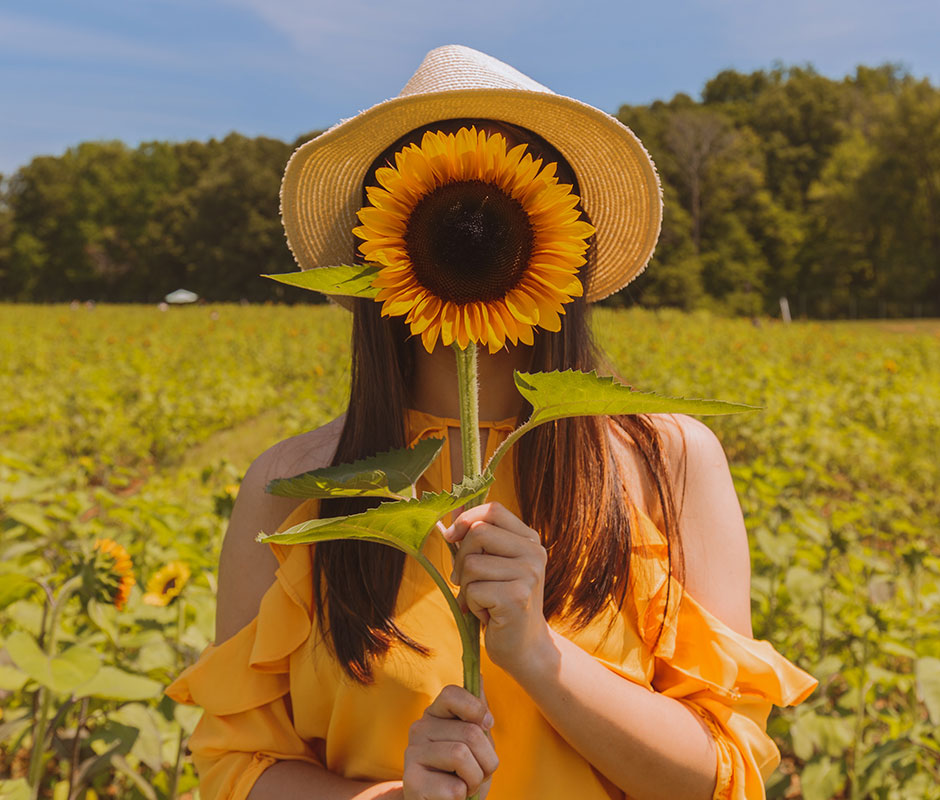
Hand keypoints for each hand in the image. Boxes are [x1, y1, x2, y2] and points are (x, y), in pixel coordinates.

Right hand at [403, 685, 497, 799]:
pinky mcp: (412, 782)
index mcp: (435, 714)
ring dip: (475, 780)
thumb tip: (479, 673)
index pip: (452, 694)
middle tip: (476, 773)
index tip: (486, 726)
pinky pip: (454, 787)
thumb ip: (476, 711)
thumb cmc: (461, 773)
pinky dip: (462, 797)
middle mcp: (419, 728)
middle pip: (470, 732)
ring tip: (465, 785)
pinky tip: (451, 797)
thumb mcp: (475, 741)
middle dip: (486, 760)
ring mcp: (412, 754)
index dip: (476, 709)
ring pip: (462, 756)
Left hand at [443, 502, 551, 675]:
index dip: (466, 519)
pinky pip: (472, 590)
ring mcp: (528, 574)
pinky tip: (487, 615)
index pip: (493, 510)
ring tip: (482, 601)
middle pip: (478, 533)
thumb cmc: (501, 602)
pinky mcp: (516, 597)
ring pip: (471, 564)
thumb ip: (477, 537)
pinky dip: (471, 605)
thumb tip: (453, 512)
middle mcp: (534, 552)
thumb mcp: (493, 564)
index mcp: (529, 539)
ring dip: (466, 587)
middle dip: (461, 559)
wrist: (524, 646)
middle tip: (466, 582)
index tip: (452, 537)